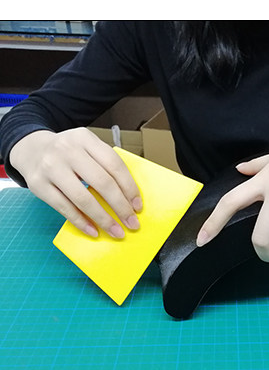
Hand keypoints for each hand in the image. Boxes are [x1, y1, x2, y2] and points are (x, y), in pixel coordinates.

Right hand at [9, 128, 141, 237]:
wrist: (30, 148)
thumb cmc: (68, 153)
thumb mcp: (87, 148)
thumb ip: (105, 165)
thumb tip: (129, 197)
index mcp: (85, 138)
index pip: (114, 165)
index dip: (129, 188)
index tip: (138, 206)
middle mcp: (67, 151)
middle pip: (102, 182)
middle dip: (120, 206)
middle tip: (132, 223)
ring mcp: (51, 167)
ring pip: (83, 198)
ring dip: (103, 218)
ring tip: (115, 231)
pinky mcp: (38, 185)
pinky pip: (64, 207)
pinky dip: (81, 222)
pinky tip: (93, 231)